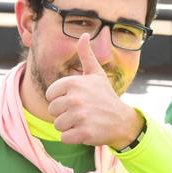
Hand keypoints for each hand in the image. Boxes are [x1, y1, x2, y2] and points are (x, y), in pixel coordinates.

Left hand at [44, 33, 142, 149]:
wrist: (122, 120)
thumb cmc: (105, 97)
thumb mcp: (96, 74)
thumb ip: (86, 55)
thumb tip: (84, 34)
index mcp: (73, 83)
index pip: (50, 95)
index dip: (60, 100)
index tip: (75, 100)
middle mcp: (75, 98)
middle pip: (52, 111)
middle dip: (64, 114)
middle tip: (81, 112)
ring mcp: (79, 116)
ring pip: (58, 125)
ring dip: (69, 126)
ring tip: (83, 121)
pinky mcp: (83, 133)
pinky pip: (64, 138)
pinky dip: (73, 138)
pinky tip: (85, 131)